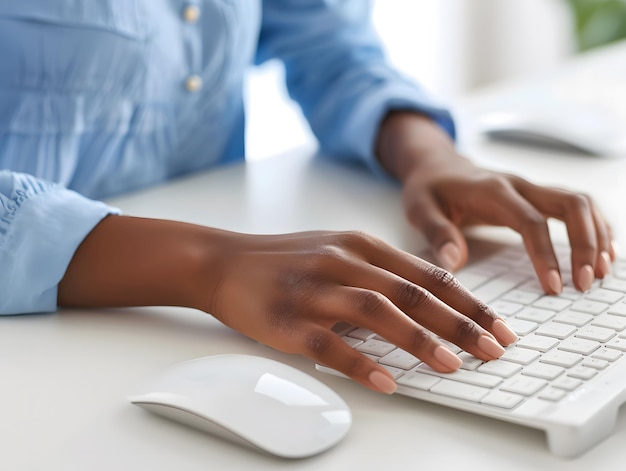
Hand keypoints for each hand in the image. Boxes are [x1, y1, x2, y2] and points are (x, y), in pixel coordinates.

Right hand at [59, 216, 516, 394]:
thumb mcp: (337, 248)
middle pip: (412, 292)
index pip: (427, 274)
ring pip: (376, 312)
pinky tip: (387, 382)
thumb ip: (380, 269)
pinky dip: (361, 364)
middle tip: (493, 349)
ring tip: (452, 366)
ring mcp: (314, 289)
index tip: (498, 326)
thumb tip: (431, 300)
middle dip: (460, 323)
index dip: (468, 302)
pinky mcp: (287, 319)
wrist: (223, 260)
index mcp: (359, 244)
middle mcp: (341, 261)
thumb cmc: (285, 258)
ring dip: (419, 340)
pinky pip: (329, 344)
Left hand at [376, 111, 614, 293]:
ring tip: (602, 272)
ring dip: (596, 235)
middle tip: (587, 282)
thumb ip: (436, 233)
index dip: (547, 254)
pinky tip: (602, 251)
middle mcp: (519, 185)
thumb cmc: (428, 189)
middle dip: (585, 243)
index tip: (555, 287)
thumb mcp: (419, 209)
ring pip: (579, 202)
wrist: (436, 165)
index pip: (531, 221)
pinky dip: (593, 226)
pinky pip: (575, 206)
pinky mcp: (536, 196)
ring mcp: (531, 188)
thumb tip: (454, 263)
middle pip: (570, 204)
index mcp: (492, 191)